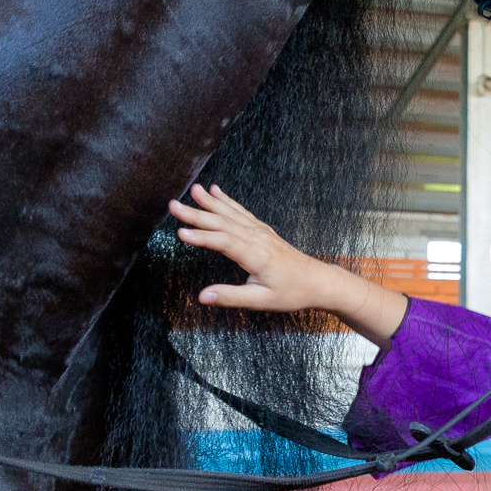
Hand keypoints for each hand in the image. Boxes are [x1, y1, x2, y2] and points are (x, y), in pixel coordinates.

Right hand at [166, 184, 407, 342]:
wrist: (317, 281)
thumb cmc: (291, 293)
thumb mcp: (261, 301)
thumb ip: (231, 296)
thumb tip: (203, 297)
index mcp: (257, 256)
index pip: (225, 243)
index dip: (202, 237)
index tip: (180, 232)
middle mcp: (258, 239)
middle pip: (224, 223)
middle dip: (197, 214)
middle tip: (173, 205)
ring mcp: (261, 232)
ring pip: (231, 214)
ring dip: (210, 202)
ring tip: (192, 190)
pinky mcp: (263, 231)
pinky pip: (242, 212)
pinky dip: (227, 201)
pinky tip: (215, 192)